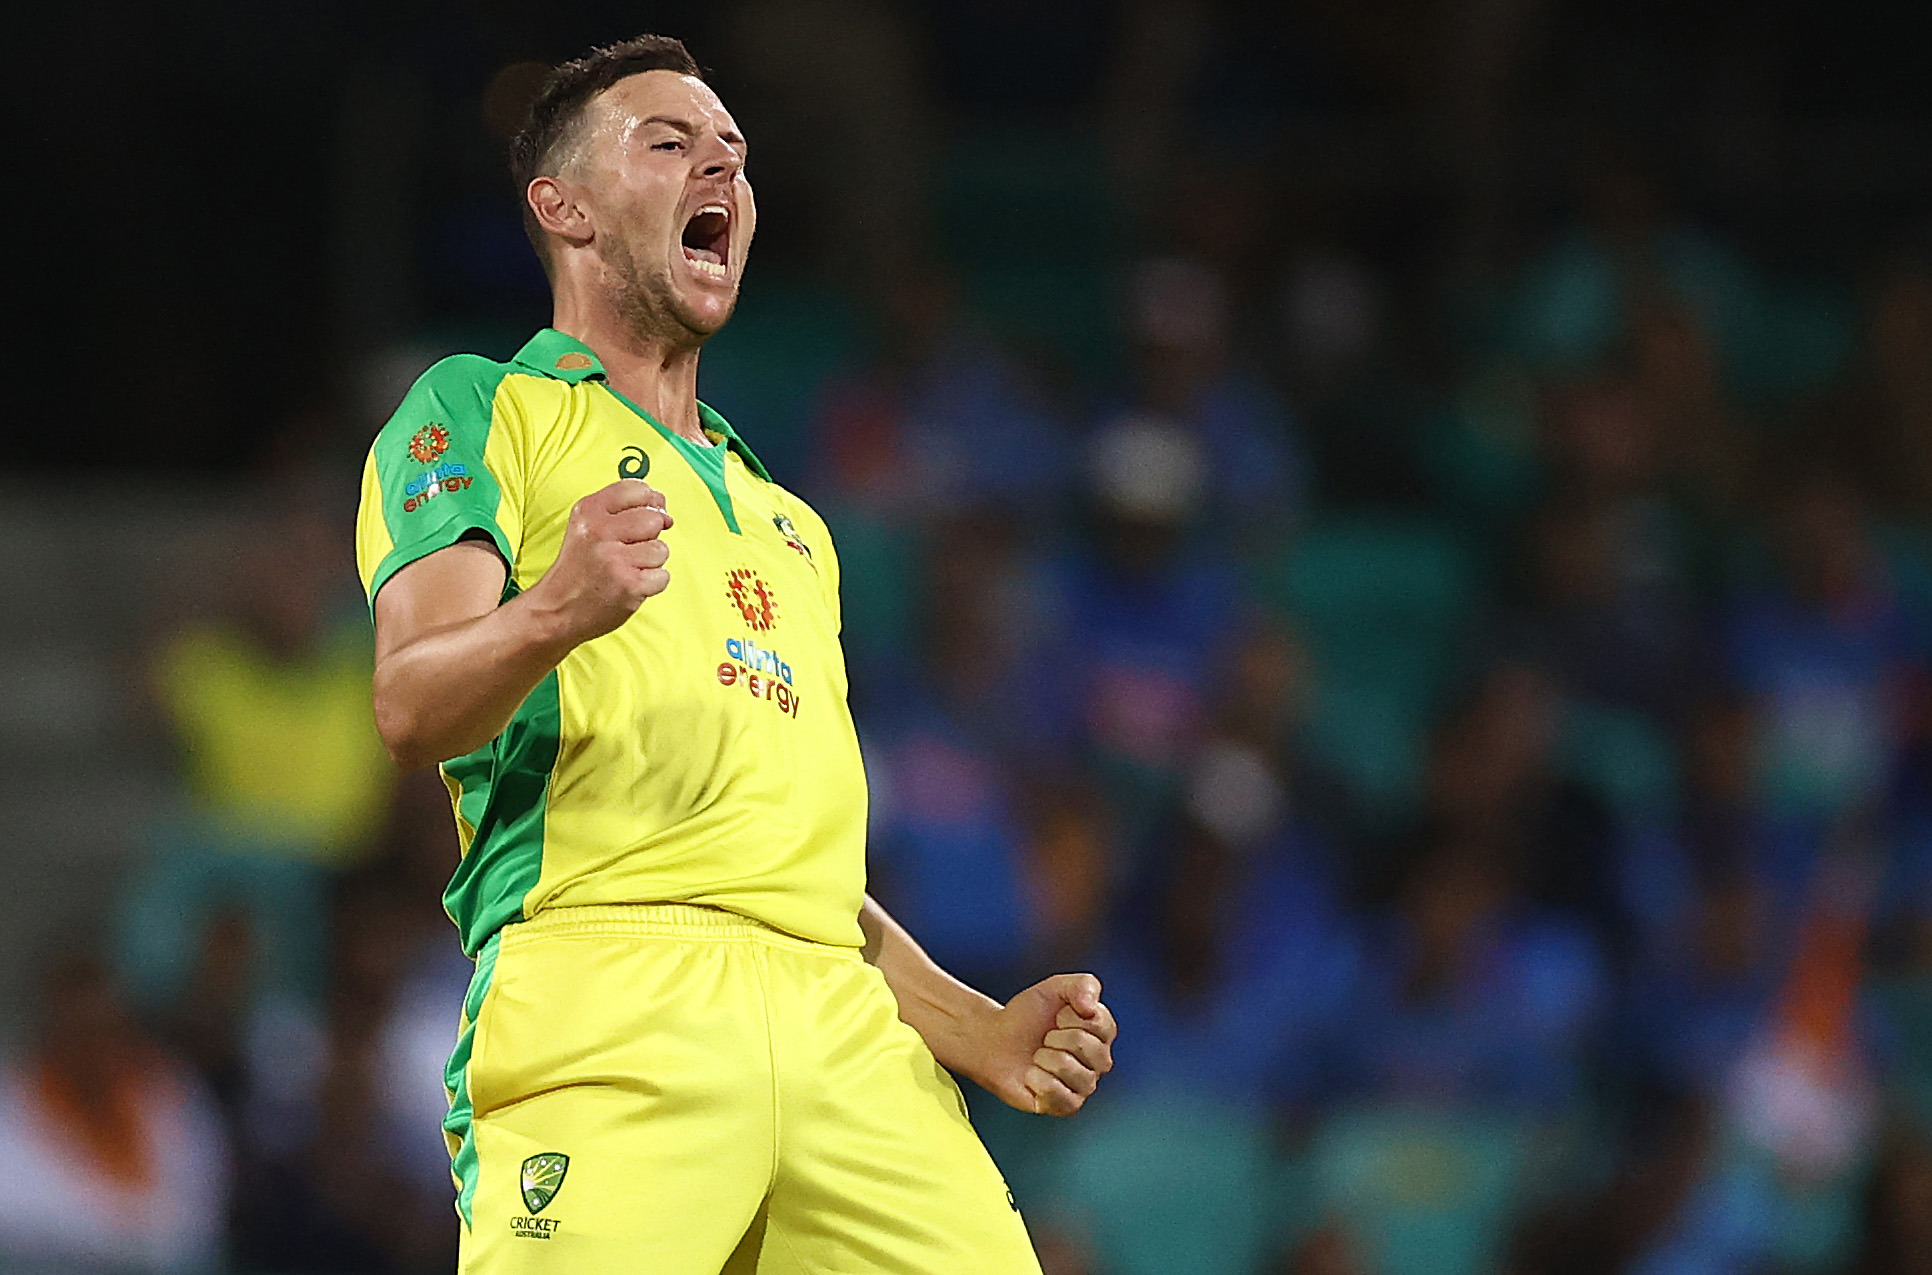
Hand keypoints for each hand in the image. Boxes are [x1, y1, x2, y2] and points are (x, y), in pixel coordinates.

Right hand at [528, 479, 674, 645]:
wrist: (556, 611)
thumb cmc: (578, 569)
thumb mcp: (586, 528)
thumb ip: (621, 511)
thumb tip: (664, 509)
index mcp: (588, 511)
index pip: (635, 488)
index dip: (650, 501)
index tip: (648, 514)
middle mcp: (600, 532)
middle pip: (653, 519)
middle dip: (650, 535)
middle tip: (630, 550)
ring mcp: (615, 559)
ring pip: (661, 549)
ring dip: (650, 563)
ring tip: (627, 570)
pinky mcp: (629, 585)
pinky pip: (662, 576)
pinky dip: (651, 584)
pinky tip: (630, 586)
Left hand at [965, 974, 1115, 1116]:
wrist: (995, 1040)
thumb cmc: (1028, 1015)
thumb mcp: (1055, 987)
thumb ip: (1083, 985)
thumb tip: (1090, 1008)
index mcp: (1102, 1033)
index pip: (1099, 1024)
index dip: (1070, 1016)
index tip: (1056, 1016)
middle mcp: (1099, 1062)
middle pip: (1085, 1046)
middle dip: (1055, 1036)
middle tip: (1044, 1038)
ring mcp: (1084, 1086)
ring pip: (1072, 1071)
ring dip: (1045, 1058)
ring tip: (1038, 1056)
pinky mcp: (1066, 1106)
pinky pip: (1059, 1096)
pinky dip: (1038, 1081)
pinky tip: (1032, 1076)